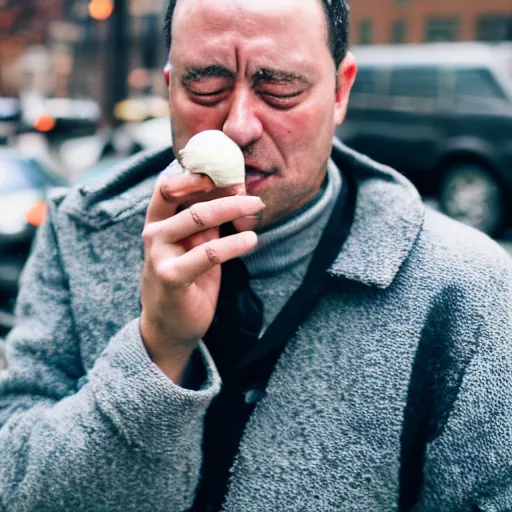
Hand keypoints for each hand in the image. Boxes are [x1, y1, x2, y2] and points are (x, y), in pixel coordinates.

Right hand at [140, 173, 264, 381]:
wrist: (169, 327)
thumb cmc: (186, 282)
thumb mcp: (195, 246)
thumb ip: (206, 224)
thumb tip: (232, 194)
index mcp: (157, 223)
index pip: (169, 185)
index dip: (198, 175)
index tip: (230, 173)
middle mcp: (153, 234)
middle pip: (184, 195)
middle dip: (220, 188)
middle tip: (247, 188)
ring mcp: (159, 255)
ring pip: (198, 218)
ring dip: (232, 208)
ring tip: (256, 206)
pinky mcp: (172, 277)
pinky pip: (208, 253)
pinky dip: (234, 244)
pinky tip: (252, 240)